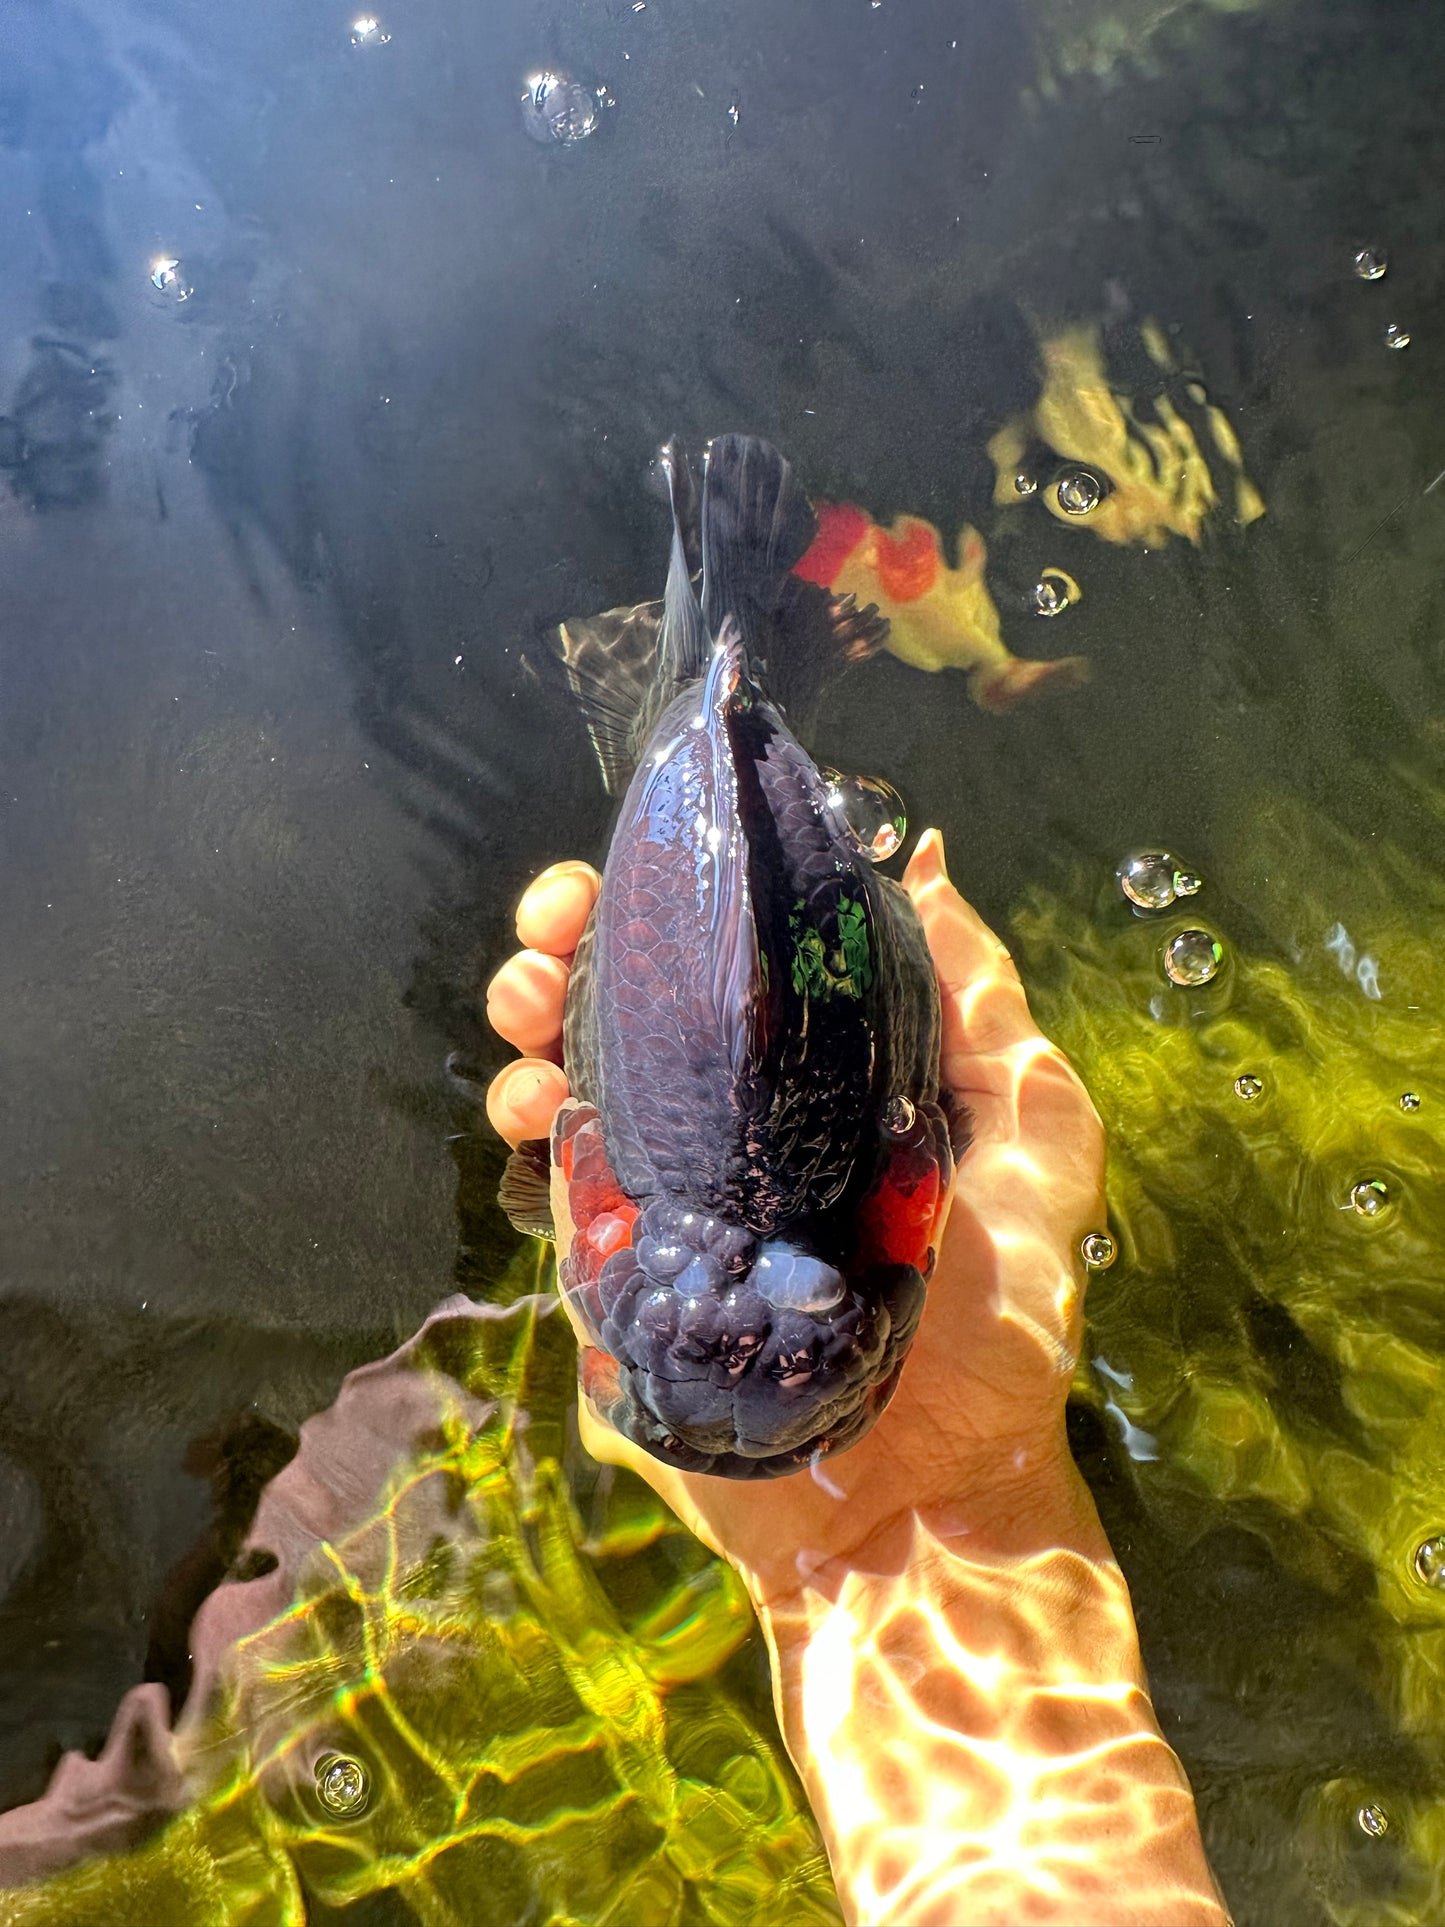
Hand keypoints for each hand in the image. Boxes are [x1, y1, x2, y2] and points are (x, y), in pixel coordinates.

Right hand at [485, 831, 1106, 1613]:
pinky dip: (531, 1125)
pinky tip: (538, 1100)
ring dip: (529, 1019)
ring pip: (570, 1078)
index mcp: (824, 1077)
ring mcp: (670, 1195)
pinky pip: (555, 1182)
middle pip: (630, 1007)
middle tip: (554, 926)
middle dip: (573, 944)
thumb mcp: (1033, 1139)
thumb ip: (978, 1005)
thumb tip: (917, 857)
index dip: (682, 899)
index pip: (735, 963)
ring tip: (530, 1005)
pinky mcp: (620, 1272)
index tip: (651, 860)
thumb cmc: (1007, 1321)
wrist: (936, 1497)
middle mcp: (737, 1123)